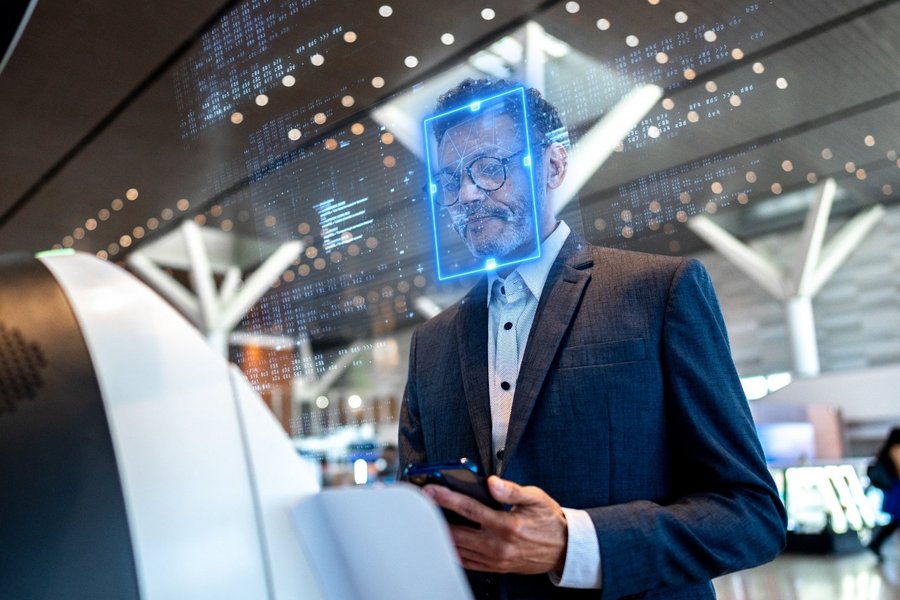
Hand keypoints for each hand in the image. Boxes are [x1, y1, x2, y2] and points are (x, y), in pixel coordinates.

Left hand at [422, 475, 567, 573]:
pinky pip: (465, 562)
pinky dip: (451, 550)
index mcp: (507, 526)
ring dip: (441, 534)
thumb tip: (492, 482)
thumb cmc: (549, 521)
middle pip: (456, 532)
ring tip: (428, 519)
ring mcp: (494, 560)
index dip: (447, 498)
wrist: (564, 549)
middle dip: (436, 517)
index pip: (469, 509)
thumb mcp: (536, 498)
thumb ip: (511, 490)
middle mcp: (498, 545)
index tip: (430, 490)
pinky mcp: (494, 567)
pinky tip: (444, 538)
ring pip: (457, 548)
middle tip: (421, 504)